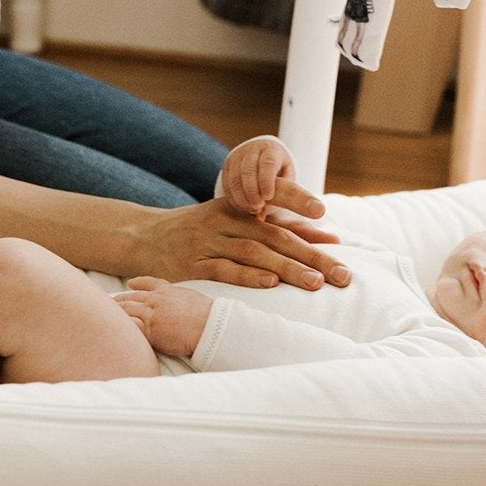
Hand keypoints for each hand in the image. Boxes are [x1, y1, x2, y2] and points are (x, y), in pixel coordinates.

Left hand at [114, 277, 213, 357]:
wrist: (208, 325)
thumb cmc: (206, 314)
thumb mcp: (191, 297)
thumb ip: (180, 297)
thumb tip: (182, 302)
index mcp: (166, 291)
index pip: (148, 283)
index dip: (137, 283)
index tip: (130, 283)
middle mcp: (155, 300)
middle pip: (131, 298)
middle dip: (119, 300)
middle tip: (109, 303)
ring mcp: (151, 315)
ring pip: (127, 312)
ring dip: (116, 314)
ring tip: (106, 317)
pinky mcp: (150, 332)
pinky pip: (132, 329)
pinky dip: (122, 329)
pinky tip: (115, 332)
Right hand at [123, 196, 347, 290]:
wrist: (142, 237)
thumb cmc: (200, 231)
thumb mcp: (237, 220)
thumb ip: (279, 225)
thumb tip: (329, 238)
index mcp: (239, 206)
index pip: (279, 202)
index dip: (307, 214)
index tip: (336, 234)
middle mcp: (225, 221)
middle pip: (276, 236)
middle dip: (312, 257)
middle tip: (342, 275)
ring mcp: (207, 242)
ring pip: (254, 253)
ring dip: (287, 269)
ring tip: (315, 284)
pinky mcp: (190, 265)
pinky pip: (222, 270)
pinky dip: (248, 276)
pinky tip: (270, 283)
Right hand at [220, 134, 324, 220]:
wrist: (261, 160)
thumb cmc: (279, 175)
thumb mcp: (287, 180)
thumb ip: (285, 196)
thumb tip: (273, 215)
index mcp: (272, 150)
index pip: (268, 162)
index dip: (266, 180)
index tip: (268, 198)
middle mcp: (253, 150)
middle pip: (248, 169)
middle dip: (252, 191)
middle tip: (257, 209)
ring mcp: (238, 156)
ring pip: (234, 176)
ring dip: (241, 196)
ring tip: (250, 211)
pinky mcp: (227, 166)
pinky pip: (226, 182)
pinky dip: (233, 197)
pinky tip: (241, 208)